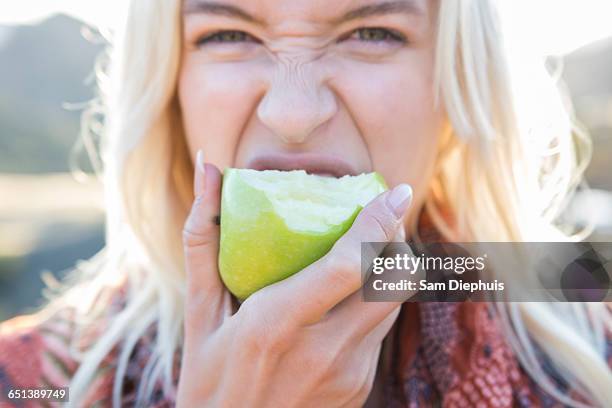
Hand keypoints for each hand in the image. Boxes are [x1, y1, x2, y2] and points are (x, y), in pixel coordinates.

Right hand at [176, 151, 412, 406]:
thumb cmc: (207, 376)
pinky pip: (381, 331)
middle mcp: (323, 351)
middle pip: (393, 281)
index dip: (380, 222)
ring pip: (395, 305)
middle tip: (383, 216)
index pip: (349, 264)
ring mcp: (348, 375)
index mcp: (276, 324)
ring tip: (370, 247)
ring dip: (391, 269)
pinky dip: (376, 302)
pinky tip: (351, 294)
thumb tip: (207, 166)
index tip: (396, 190)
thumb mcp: (198, 310)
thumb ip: (204, 236)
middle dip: (398, 240)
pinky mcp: (360, 388)